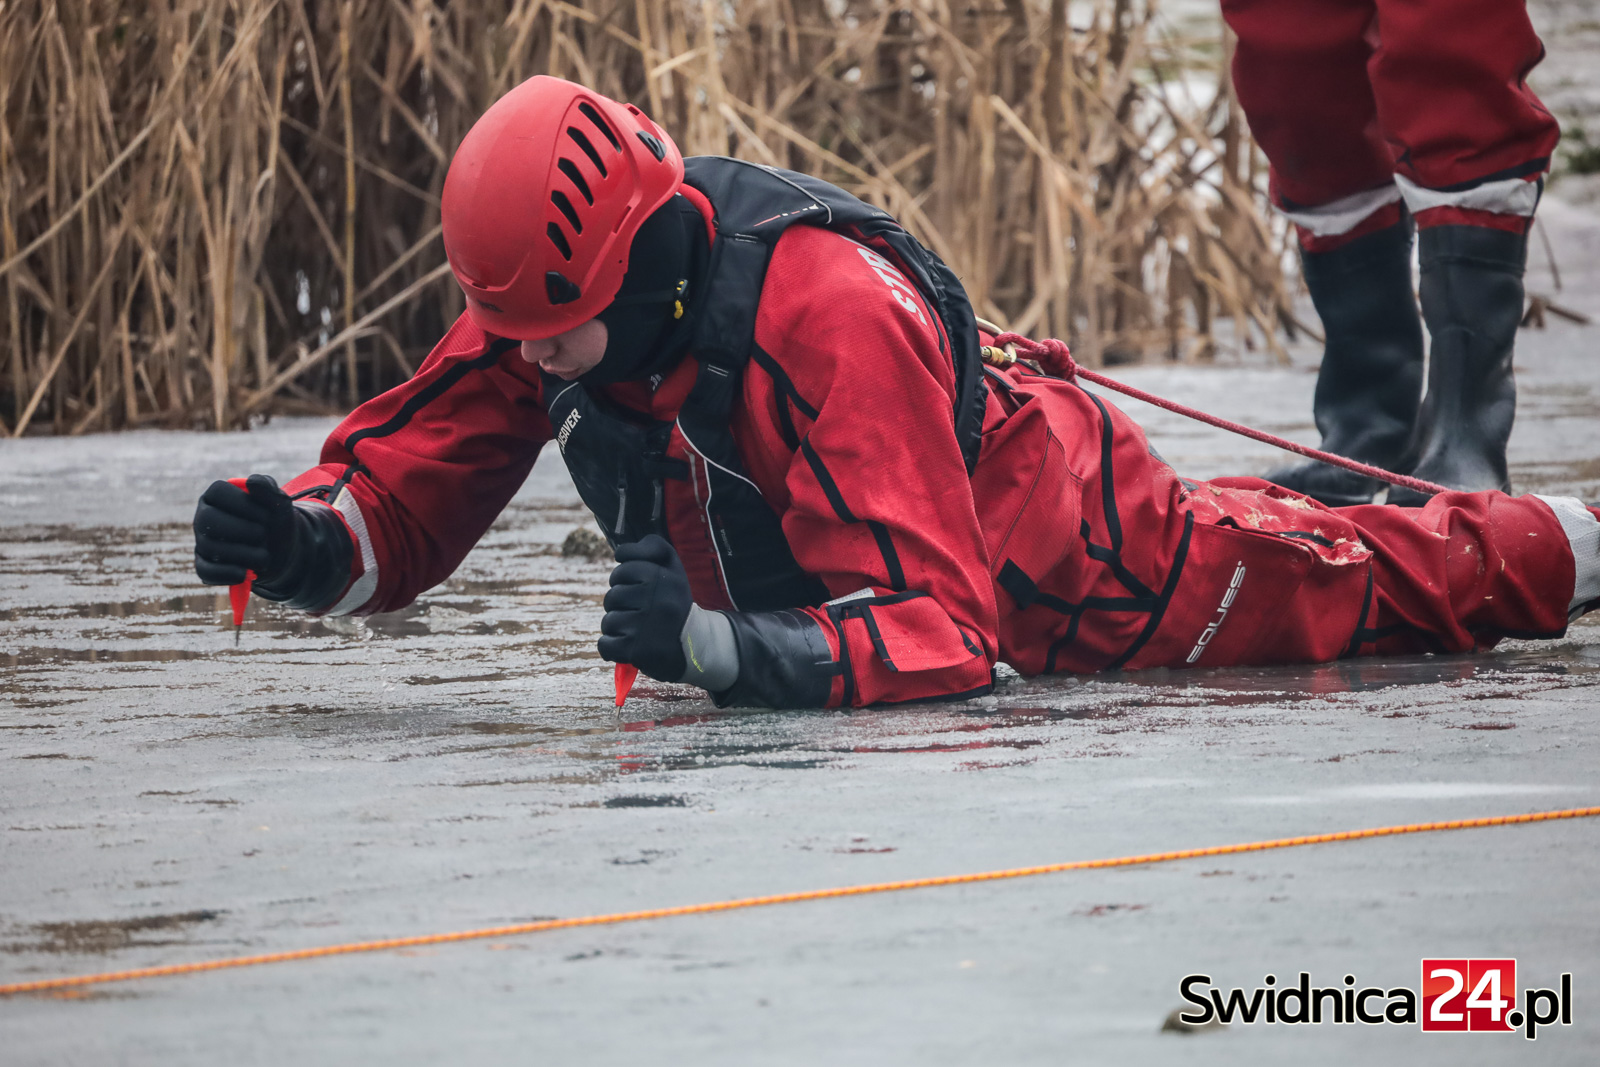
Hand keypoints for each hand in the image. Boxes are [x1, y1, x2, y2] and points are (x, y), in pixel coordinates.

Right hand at [193, 474, 295, 586]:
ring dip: (244, 554)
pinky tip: (247, 573)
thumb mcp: (280, 504)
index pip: (217, 492)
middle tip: (264, 534)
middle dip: (241, 529)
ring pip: (210, 547)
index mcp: (218, 496)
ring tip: (265, 556)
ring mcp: (202, 541)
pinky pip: (205, 571)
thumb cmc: (277, 521)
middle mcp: (204, 516)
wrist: (284, 552)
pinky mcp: (205, 565)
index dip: (244, 503)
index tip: (267, 514)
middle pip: (207, 519)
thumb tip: (251, 482)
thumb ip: (268, 489)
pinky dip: (228, 573)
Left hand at [597, 534, 693, 681]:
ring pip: (608, 621)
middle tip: (641, 612)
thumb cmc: (675, 602)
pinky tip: (630, 646)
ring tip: (639, 630)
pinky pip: (605, 645)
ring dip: (618, 627)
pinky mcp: (635, 651)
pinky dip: (612, 648)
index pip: (622, 569)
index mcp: (662, 577)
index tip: (639, 588)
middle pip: (612, 596)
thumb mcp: (673, 567)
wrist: (695, 646)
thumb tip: (619, 552)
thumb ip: (652, 547)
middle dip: (621, 604)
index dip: (625, 579)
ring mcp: (644, 627)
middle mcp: (655, 601)